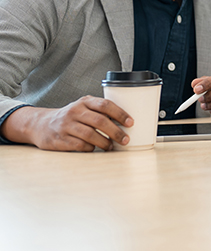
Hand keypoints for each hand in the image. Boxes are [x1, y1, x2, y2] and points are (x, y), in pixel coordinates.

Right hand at [1, 96, 132, 151]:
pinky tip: (94, 148)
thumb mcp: (83, 107)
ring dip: (104, 142)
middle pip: (100, 121)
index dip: (120, 113)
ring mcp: (65, 126)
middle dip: (116, 132)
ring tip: (111, 146)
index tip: (131, 122)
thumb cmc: (70, 116)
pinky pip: (79, 145)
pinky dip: (90, 148)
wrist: (41, 124)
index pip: (105, 105)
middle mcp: (74, 112)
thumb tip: (125, 122)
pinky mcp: (59, 139)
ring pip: (90, 135)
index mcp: (84, 102)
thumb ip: (100, 111)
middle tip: (125, 139)